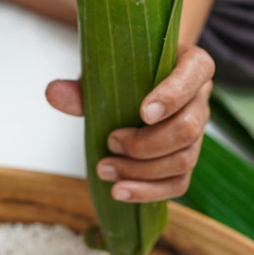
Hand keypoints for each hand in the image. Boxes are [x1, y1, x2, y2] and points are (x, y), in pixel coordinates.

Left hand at [46, 43, 213, 202]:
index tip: (143, 112)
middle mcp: (200, 98)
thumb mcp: (103, 69)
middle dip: (147, 143)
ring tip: (105, 168)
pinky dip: (148, 191)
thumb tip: (54, 94)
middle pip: (189, 128)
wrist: (132, 82)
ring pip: (184, 159)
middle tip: (111, 141)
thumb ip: (82, 84)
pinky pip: (178, 183)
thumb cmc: (123, 71)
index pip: (197, 72)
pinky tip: (119, 190)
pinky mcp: (186, 158)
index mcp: (190, 63)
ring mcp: (197, 131)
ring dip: (142, 171)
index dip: (173, 95)